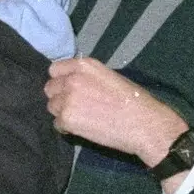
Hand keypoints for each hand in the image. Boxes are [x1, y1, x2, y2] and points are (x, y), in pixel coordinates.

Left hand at [44, 58, 189, 164]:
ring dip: (62, 113)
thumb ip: (87, 77)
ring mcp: (67, 99)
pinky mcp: (67, 119)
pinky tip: (83, 129)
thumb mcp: (109, 77)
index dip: (61, 80)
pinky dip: (67, 128)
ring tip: (81, 118)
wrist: (144, 123)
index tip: (69, 89)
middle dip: (60, 97)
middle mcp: (72, 79)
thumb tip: (75, 83)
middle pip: (50, 88)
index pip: (55, 70)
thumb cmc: (133, 100)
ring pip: (52, 106)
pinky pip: (57, 124)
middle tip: (76, 107)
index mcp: (84, 65)